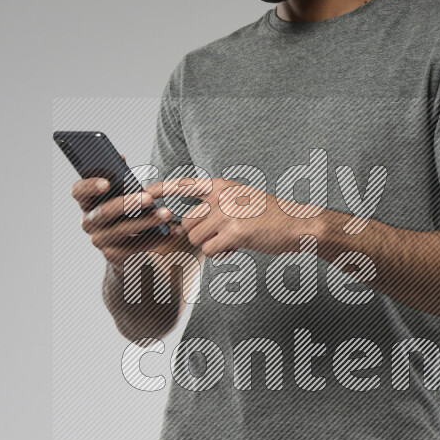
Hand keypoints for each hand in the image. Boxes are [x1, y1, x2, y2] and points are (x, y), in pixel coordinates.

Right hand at [72, 172, 194, 272]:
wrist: (127, 247)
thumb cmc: (126, 210)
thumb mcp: (122, 193)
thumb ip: (119, 177)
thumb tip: (120, 157)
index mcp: (87, 201)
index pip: (78, 191)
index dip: (89, 186)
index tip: (107, 183)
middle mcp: (88, 222)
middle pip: (104, 212)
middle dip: (127, 204)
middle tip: (149, 198)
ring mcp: (99, 240)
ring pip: (123, 230)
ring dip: (147, 221)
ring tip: (167, 214)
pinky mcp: (113, 256)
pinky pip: (137, 247)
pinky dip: (158, 238)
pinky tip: (174, 231)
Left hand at [161, 175, 324, 258]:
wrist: (297, 224)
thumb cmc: (269, 215)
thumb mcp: (240, 200)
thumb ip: (215, 206)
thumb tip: (189, 224)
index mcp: (221, 186)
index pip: (183, 185)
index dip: (160, 189)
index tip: (142, 192)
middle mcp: (221, 197)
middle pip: (187, 222)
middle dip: (197, 236)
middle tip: (218, 237)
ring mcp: (227, 214)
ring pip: (196, 238)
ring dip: (210, 245)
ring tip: (231, 241)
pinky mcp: (235, 232)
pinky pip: (211, 250)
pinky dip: (221, 254)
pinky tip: (236, 248)